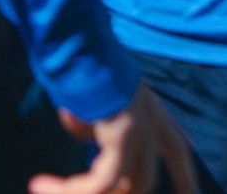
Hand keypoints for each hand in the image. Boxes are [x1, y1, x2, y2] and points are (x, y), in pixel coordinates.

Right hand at [29, 83, 195, 193]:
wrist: (80, 46)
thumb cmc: (82, 68)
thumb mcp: (99, 103)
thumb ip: (103, 126)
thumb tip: (92, 137)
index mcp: (151, 110)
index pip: (176, 148)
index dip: (184, 176)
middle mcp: (152, 120)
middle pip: (149, 176)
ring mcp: (141, 128)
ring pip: (124, 186)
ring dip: (81, 192)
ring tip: (44, 186)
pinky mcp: (123, 134)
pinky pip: (102, 181)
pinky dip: (71, 189)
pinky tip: (42, 184)